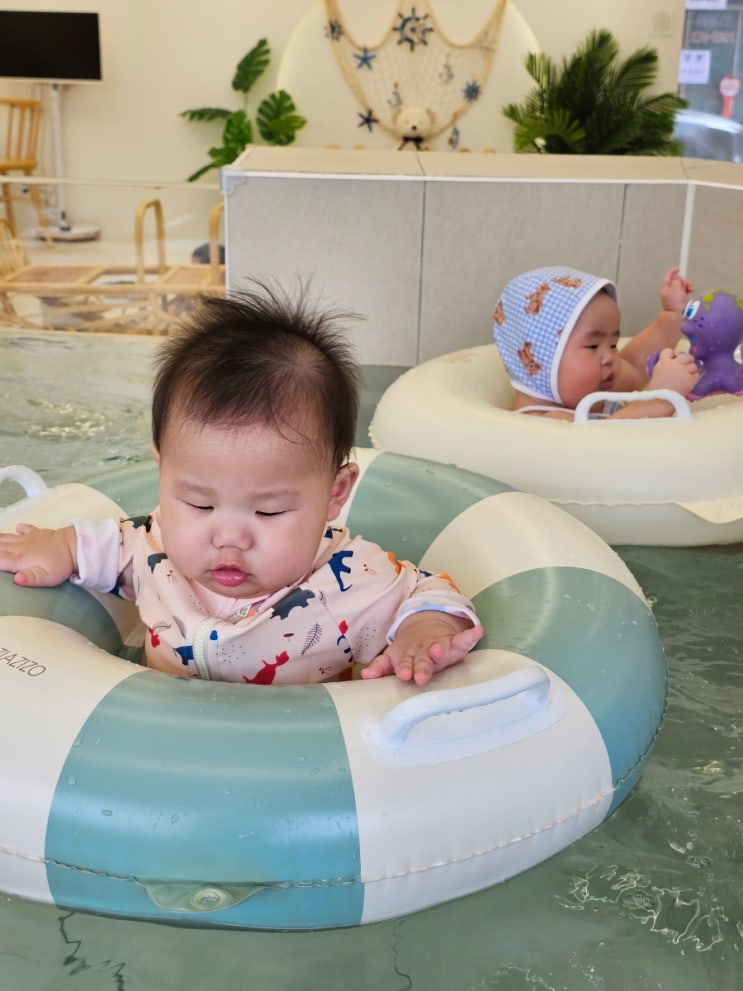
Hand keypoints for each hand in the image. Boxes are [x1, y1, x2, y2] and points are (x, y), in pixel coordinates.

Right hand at [0, 523, 76, 586]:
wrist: (74, 546)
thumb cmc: (60, 564)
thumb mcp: (46, 577)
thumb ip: (30, 578)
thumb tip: (16, 580)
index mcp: (19, 559)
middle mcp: (19, 547)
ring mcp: (28, 539)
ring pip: (6, 538)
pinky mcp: (38, 533)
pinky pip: (24, 529)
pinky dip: (18, 529)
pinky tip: (16, 528)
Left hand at [361, 613, 482, 685]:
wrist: (425, 626)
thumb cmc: (409, 651)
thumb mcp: (394, 658)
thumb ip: (381, 666)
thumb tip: (365, 676)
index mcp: (409, 656)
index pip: (406, 664)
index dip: (405, 668)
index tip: (404, 674)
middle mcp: (424, 651)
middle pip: (424, 660)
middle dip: (422, 667)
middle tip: (420, 675)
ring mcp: (440, 645)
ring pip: (442, 648)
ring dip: (441, 649)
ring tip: (440, 649)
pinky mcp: (455, 641)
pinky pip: (464, 638)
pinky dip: (471, 635)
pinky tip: (478, 631)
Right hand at [648, 348, 698, 395]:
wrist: (661, 400)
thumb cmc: (657, 389)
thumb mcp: (657, 373)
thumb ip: (664, 366)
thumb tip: (673, 362)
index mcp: (663, 362)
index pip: (668, 351)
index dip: (672, 355)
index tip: (673, 358)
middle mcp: (674, 364)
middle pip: (685, 356)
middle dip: (687, 360)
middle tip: (686, 365)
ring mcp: (684, 371)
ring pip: (693, 365)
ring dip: (691, 370)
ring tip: (687, 376)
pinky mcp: (691, 379)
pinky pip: (696, 375)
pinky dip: (694, 378)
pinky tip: (689, 381)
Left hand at [660, 267, 692, 313]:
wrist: (677, 314)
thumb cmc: (674, 301)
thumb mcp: (675, 287)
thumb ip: (676, 280)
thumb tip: (678, 280)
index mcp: (666, 287)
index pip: (668, 276)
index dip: (673, 271)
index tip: (678, 269)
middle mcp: (669, 290)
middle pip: (677, 280)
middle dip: (683, 281)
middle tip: (686, 285)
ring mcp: (674, 294)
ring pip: (682, 285)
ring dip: (687, 285)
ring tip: (689, 289)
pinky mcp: (679, 298)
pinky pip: (684, 290)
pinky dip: (687, 290)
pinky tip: (690, 291)